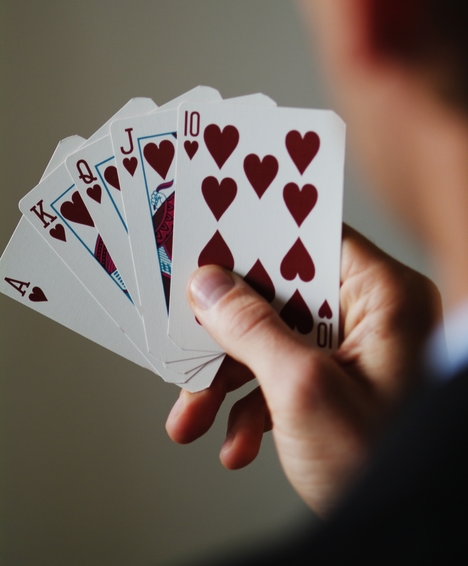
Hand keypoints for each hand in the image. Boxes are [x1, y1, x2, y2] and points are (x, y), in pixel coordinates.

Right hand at [166, 225, 440, 515]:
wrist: (401, 535)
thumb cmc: (378, 461)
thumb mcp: (302, 389)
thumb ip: (250, 329)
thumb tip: (208, 285)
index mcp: (385, 297)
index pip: (311, 242)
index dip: (256, 245)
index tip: (207, 252)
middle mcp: (373, 317)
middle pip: (284, 296)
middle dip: (229, 332)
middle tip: (187, 342)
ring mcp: (358, 355)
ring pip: (275, 340)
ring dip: (229, 379)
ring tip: (192, 415)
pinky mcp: (341, 388)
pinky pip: (285, 378)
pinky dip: (253, 409)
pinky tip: (236, 445)